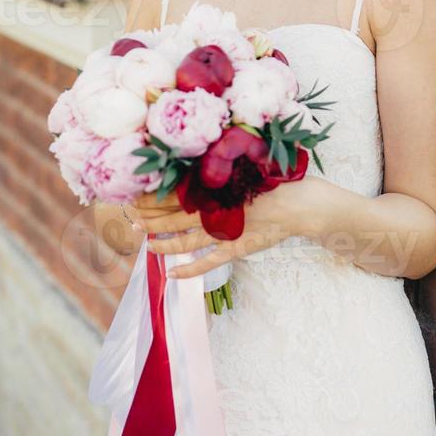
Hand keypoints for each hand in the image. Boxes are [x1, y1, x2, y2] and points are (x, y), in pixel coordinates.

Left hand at [127, 177, 316, 278]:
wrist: (303, 203)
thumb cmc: (276, 178)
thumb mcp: (247, 164)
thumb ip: (221, 167)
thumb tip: (194, 161)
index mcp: (218, 186)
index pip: (177, 191)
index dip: (155, 194)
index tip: (136, 193)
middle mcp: (218, 208)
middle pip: (176, 215)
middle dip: (152, 217)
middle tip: (132, 218)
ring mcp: (227, 231)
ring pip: (186, 239)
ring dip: (163, 242)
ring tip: (145, 243)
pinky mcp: (238, 248)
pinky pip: (209, 262)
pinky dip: (190, 269)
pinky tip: (172, 274)